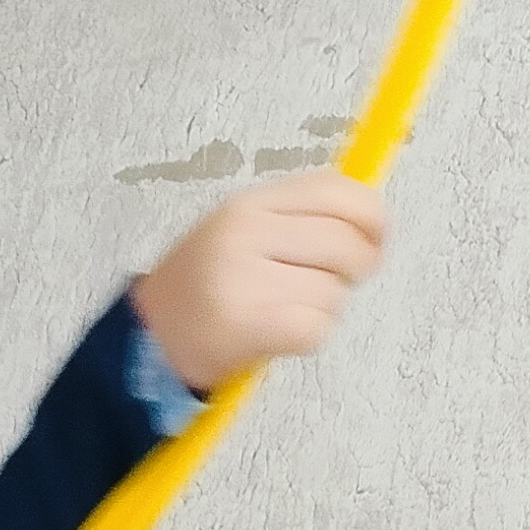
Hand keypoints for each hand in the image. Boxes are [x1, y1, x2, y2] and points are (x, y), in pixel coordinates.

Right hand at [131, 170, 388, 394]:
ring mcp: (243, 280)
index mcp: (249, 203)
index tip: (380, 235)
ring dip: (325, 307)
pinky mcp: (246, 326)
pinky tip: (282, 335)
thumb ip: (300, 217)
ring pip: (333, 290)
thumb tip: (373, 216)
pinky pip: (316, 327)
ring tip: (287, 309)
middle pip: (344, 243)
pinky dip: (310, 335)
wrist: (149, 338)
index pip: (334, 191)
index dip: (372, 214)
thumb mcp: (244, 230)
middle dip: (357, 268)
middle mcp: (245, 234)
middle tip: (336, 282)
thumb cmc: (206, 284)